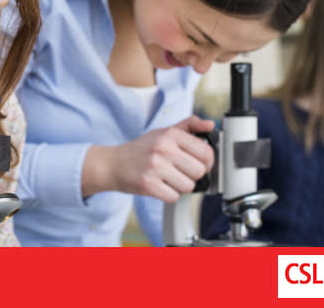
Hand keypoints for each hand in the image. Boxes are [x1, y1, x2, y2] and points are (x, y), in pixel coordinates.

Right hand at [83, 115, 214, 201]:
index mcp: (170, 135)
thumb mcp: (163, 132)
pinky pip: (174, 197)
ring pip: (188, 186)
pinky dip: (169, 195)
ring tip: (169, 179)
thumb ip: (188, 125)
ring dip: (181, 186)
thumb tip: (211, 125)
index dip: (207, 161)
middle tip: (180, 172)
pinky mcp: (148, 185)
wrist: (113, 164)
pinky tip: (161, 186)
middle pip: (199, 171)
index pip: (206, 152)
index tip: (199, 164)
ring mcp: (155, 167)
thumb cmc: (140, 149)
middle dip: (192, 175)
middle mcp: (163, 149)